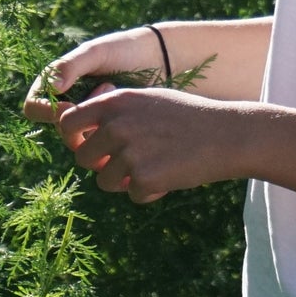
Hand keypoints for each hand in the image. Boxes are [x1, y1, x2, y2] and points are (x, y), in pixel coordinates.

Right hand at [23, 27, 166, 126]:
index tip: (70, 105)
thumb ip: (71, 66)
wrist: (159, 60)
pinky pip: (99, 144)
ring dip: (97, 122)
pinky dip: (110, 133)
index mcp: (56, 83)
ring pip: (78, 139)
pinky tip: (127, 113)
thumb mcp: (96, 52)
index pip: (34, 107)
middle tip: (107, 88)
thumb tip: (51, 88)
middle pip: (57, 127)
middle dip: (80, 115)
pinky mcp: (108, 132)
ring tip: (118, 91)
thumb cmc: (124, 49)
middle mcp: (68, 104)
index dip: (47, 111)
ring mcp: (88, 120)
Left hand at [53, 84, 242, 204]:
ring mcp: (129, 152)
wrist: (227, 135)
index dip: (74, 139)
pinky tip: (171, 176)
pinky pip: (134, 195)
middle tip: (128, 163)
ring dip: (126, 181)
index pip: (68, 123)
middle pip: (82, 158)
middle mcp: (117, 125)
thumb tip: (83, 133)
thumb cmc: (188, 117)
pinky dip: (150, 192)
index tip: (89, 146)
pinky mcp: (144, 178)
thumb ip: (115, 113)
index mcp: (115, 102)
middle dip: (101, 165)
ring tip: (156, 166)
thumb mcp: (148, 101)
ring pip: (105, 181)